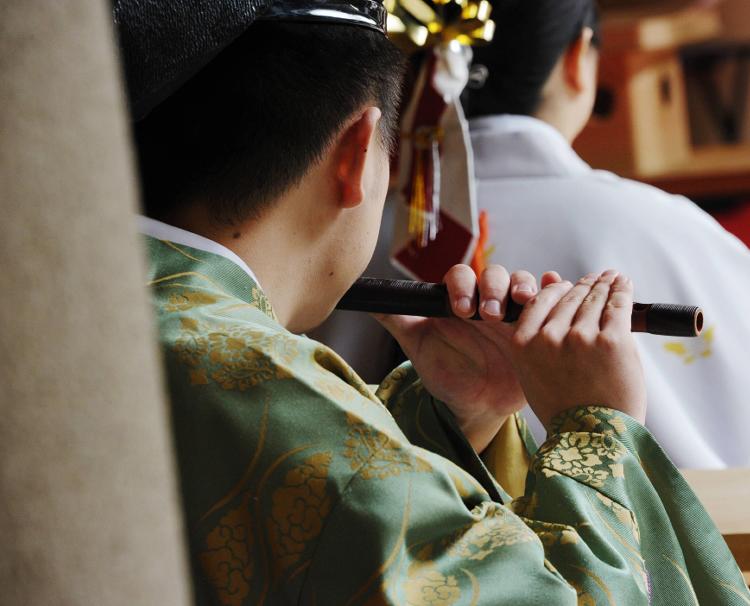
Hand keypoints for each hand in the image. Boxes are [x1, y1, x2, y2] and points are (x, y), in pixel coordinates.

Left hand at [375, 264, 543, 452]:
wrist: (474, 404)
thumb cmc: (446, 372)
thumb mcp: (419, 347)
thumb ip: (398, 321)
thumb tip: (364, 300)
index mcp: (458, 299)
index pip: (462, 276)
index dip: (462, 286)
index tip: (459, 309)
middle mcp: (487, 300)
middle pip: (495, 275)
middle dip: (493, 288)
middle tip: (486, 314)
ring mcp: (513, 311)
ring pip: (523, 284)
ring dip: (524, 286)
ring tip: (522, 301)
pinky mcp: (536, 325)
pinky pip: (549, 299)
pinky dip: (553, 288)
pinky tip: (554, 284)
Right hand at [508, 271, 646, 427]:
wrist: (592, 438)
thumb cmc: (565, 408)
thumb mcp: (533, 374)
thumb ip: (537, 341)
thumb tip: (553, 305)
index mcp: (524, 344)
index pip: (540, 301)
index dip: (557, 289)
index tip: (569, 286)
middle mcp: (548, 337)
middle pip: (569, 298)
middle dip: (585, 285)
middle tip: (597, 278)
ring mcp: (581, 338)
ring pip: (594, 299)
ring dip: (605, 284)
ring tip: (613, 277)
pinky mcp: (613, 341)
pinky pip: (618, 306)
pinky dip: (623, 291)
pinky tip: (625, 283)